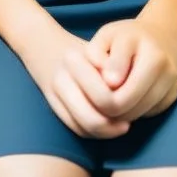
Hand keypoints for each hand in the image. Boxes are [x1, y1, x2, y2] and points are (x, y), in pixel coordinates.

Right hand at [21, 19, 130, 138]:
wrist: (42, 43)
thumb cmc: (81, 48)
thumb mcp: (100, 49)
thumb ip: (112, 67)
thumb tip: (127, 92)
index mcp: (75, 60)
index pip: (103, 96)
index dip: (121, 104)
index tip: (134, 100)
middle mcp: (62, 78)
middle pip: (92, 118)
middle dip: (112, 126)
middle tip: (129, 121)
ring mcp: (54, 93)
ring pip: (83, 127)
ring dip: (104, 132)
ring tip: (121, 125)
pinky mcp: (51, 104)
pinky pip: (74, 127)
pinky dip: (92, 132)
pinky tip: (106, 126)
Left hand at [85, 16, 176, 120]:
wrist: (165, 35)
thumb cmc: (126, 37)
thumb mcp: (106, 36)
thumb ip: (96, 53)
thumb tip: (107, 82)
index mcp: (136, 41)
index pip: (113, 78)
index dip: (98, 86)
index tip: (98, 83)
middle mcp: (159, 59)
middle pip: (126, 101)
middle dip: (108, 107)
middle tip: (100, 102)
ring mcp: (171, 77)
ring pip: (140, 111)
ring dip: (122, 113)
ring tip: (113, 101)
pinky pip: (152, 112)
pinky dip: (138, 111)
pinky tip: (131, 100)